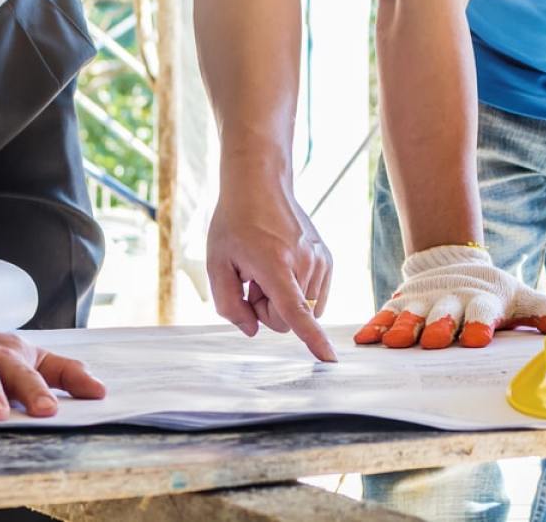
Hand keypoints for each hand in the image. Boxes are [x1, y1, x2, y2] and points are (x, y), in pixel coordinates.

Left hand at [207, 179, 336, 361]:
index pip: (295, 311)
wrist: (260, 186)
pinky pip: (314, 296)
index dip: (311, 338)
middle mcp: (304, 263)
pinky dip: (296, 291)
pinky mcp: (327, 259)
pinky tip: (281, 266)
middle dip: (267, 310)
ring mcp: (320, 260)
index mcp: (274, 265)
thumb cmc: (234, 225)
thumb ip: (229, 305)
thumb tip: (252, 330)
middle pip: (288, 320)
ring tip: (267, 267)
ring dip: (282, 299)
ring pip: (303, 309)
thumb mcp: (216, 264)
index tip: (329, 359)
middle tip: (251, 280)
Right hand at [354, 245, 545, 348]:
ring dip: (404, 327)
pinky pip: (387, 314)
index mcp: (483, 300)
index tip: (475, 340)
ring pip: (413, 314)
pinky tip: (365, 339)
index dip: (479, 324)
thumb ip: (541, 312)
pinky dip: (376, 325)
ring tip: (395, 342)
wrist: (459, 266)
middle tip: (433, 342)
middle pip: (444, 313)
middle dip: (438, 326)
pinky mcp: (403, 302)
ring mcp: (425, 300)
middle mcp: (452, 299)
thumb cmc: (495, 294)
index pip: (483, 312)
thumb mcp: (522, 299)